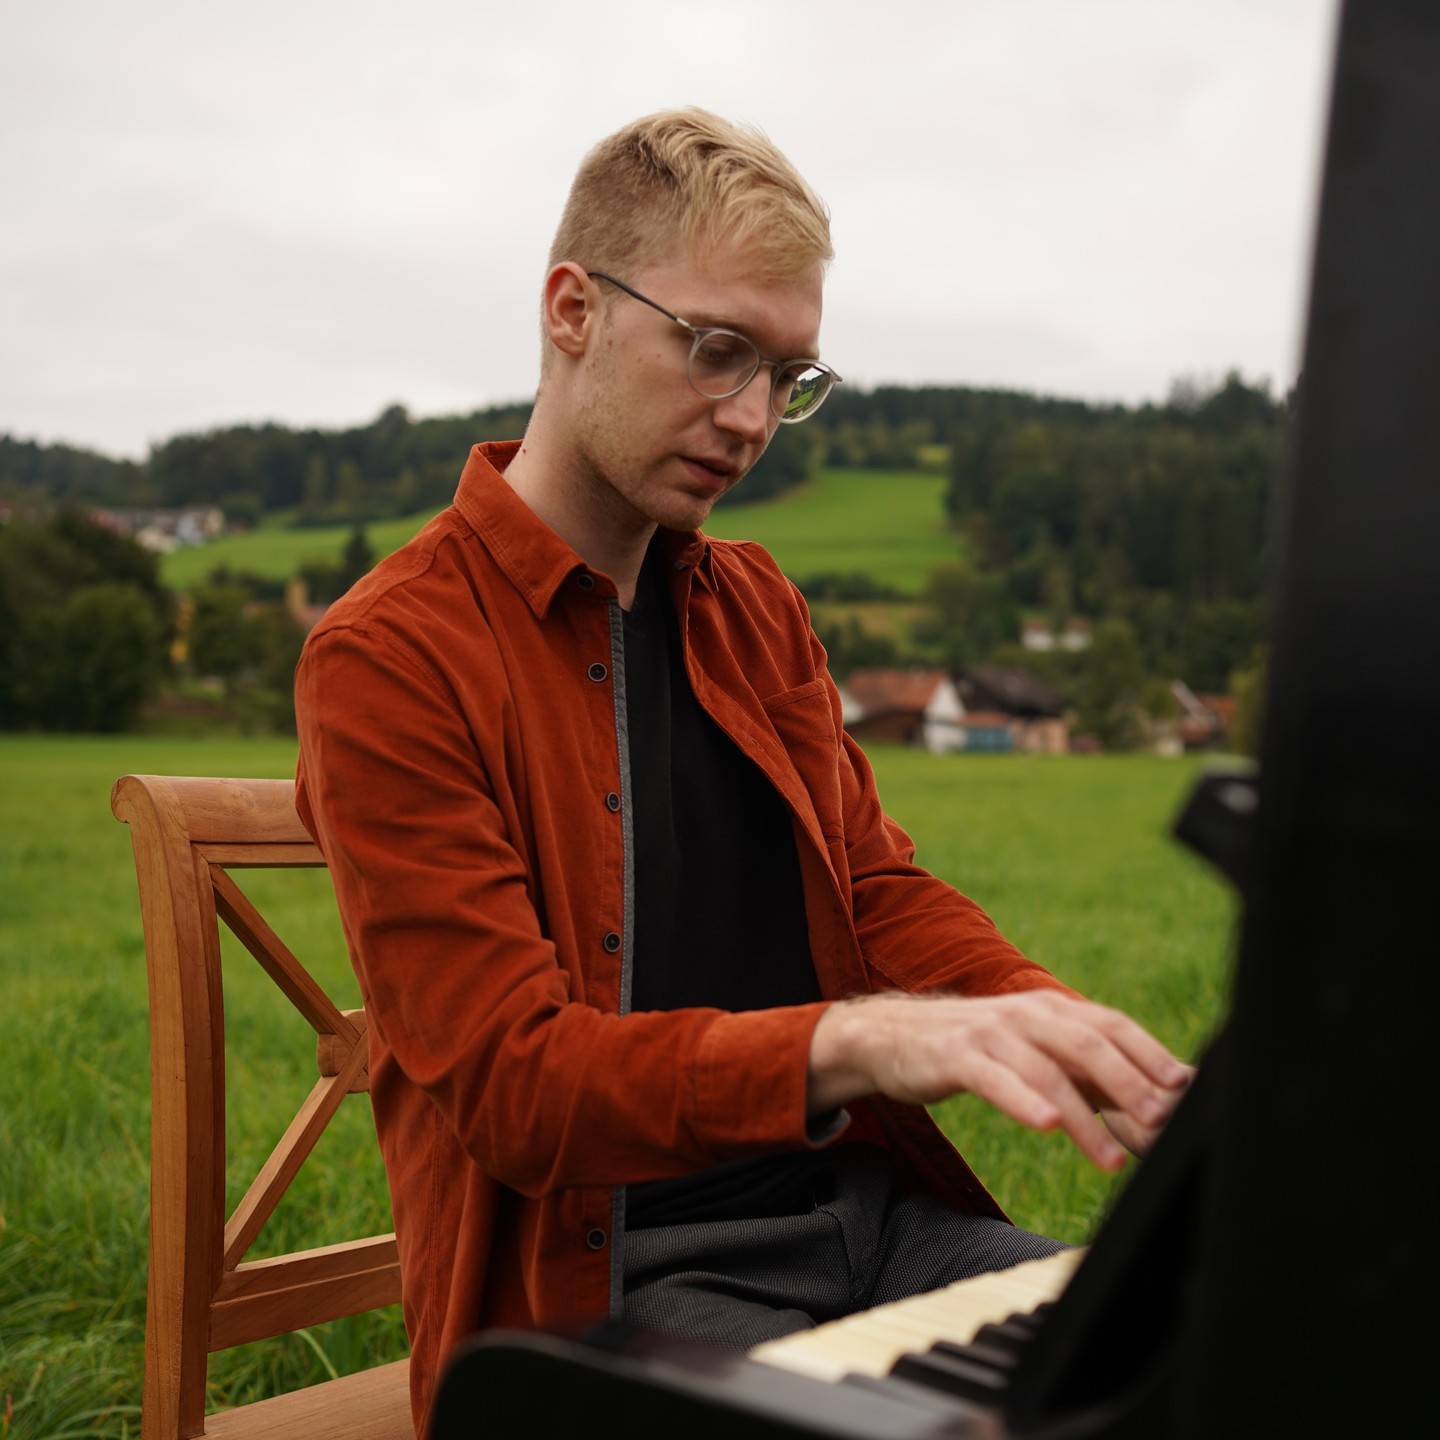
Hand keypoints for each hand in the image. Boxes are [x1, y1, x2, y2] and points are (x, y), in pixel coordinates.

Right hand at [807, 990, 1191, 1170]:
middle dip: (1129, 1083)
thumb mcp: (1033, 1054)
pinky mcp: (956, 1056)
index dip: (1151, 1055)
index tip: (1186, 1091)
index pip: (1112, 1025)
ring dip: (1084, 1118)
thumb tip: (1153, 1108)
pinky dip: (1024, 1102)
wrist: (893, 1035)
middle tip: (1159, 1122)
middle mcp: (1025, 1014)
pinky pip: (995, 1080)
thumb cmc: (977, 1051)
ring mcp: (990, 1033)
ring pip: (1047, 1072)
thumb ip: (1085, 1076)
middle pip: (1088, 1043)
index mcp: (1050, 1010)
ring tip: (1111, 1159)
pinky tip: (1047, 1124)